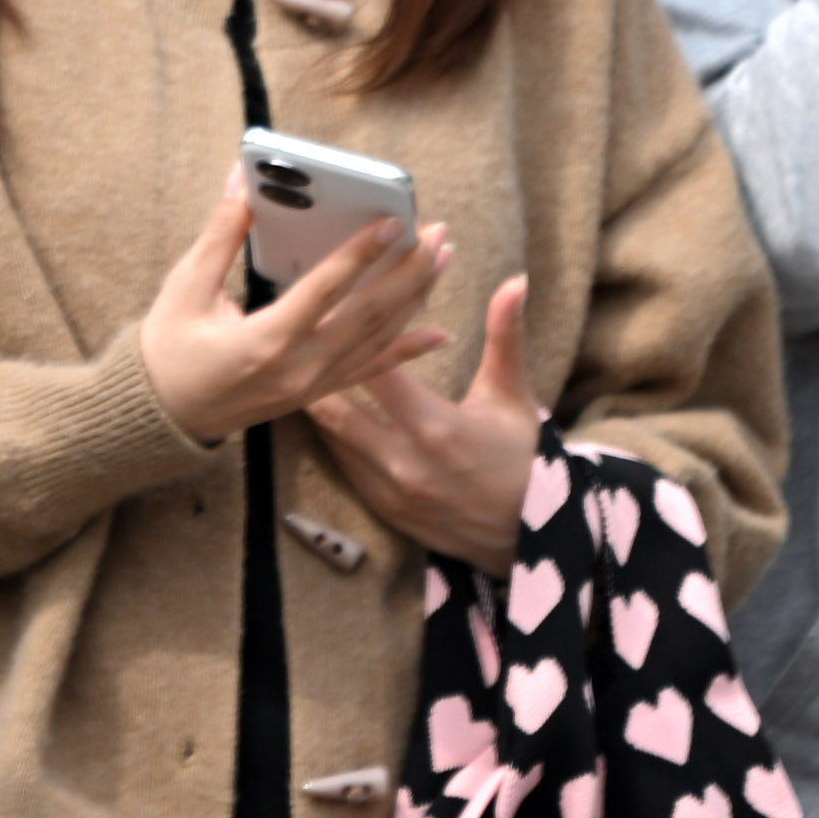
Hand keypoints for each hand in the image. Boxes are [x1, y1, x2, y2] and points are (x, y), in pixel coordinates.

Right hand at [136, 183, 450, 444]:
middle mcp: (299, 368)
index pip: (325, 290)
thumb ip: (220, 235)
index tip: (394, 223)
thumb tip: (241, 185)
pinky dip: (406, 349)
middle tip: (437, 233)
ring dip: (414, 298)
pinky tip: (438, 332)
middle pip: (367, 315)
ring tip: (442, 260)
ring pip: (377, 339)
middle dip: (408, 271)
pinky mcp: (317, 392)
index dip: (361, 254)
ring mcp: (313, 385)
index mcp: (265, 340)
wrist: (166, 414)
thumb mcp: (185, 288)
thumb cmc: (169, 350)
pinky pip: (371, 369)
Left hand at [309, 273, 547, 570]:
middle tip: (290, 332)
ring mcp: (387, 489)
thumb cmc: (520, 456)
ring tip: (290, 363)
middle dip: (314, 368)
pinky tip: (315, 405)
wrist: (527, 535)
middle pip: (335, 405)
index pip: (378, 370)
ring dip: (314, 399)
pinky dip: (330, 434)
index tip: (333, 303)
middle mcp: (404, 461)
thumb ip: (506, 336)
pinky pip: (341, 463)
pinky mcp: (381, 508)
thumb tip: (515, 282)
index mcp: (436, 426)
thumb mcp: (511, 395)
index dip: (354, 335)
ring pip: (331, 435)